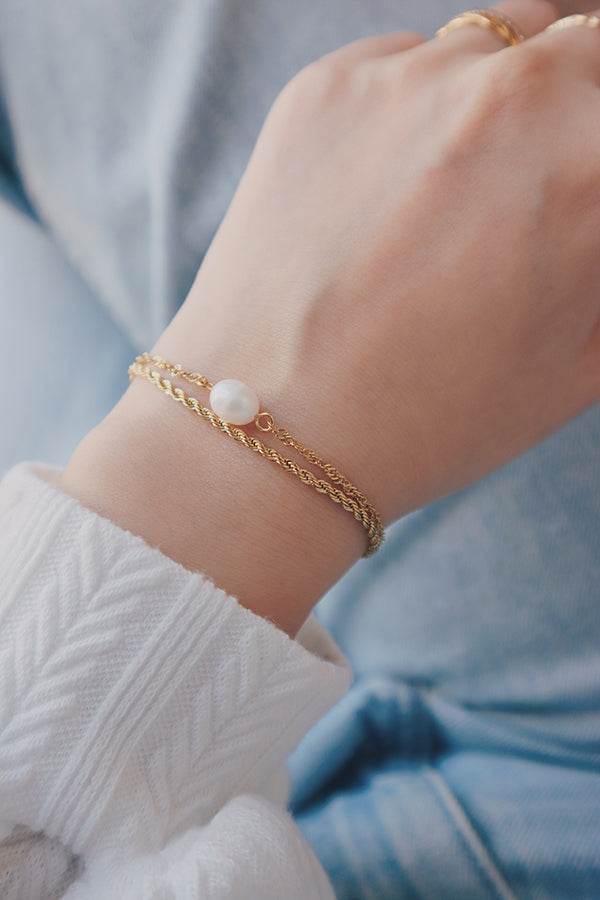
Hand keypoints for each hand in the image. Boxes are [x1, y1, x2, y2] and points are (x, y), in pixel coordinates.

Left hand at [63, 0, 599, 632]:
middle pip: (586, 50)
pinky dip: (418, 110)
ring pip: (502, 45)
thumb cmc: (433, 418)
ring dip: (507, 97)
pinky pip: (408, 65)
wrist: (271, 428)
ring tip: (465, 189)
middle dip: (580, 108)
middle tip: (542, 179)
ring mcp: (413, 79)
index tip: (580, 192)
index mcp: (595, 169)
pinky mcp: (328, 86)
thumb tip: (594, 201)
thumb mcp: (580, 362)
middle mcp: (514, 97)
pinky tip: (391, 191)